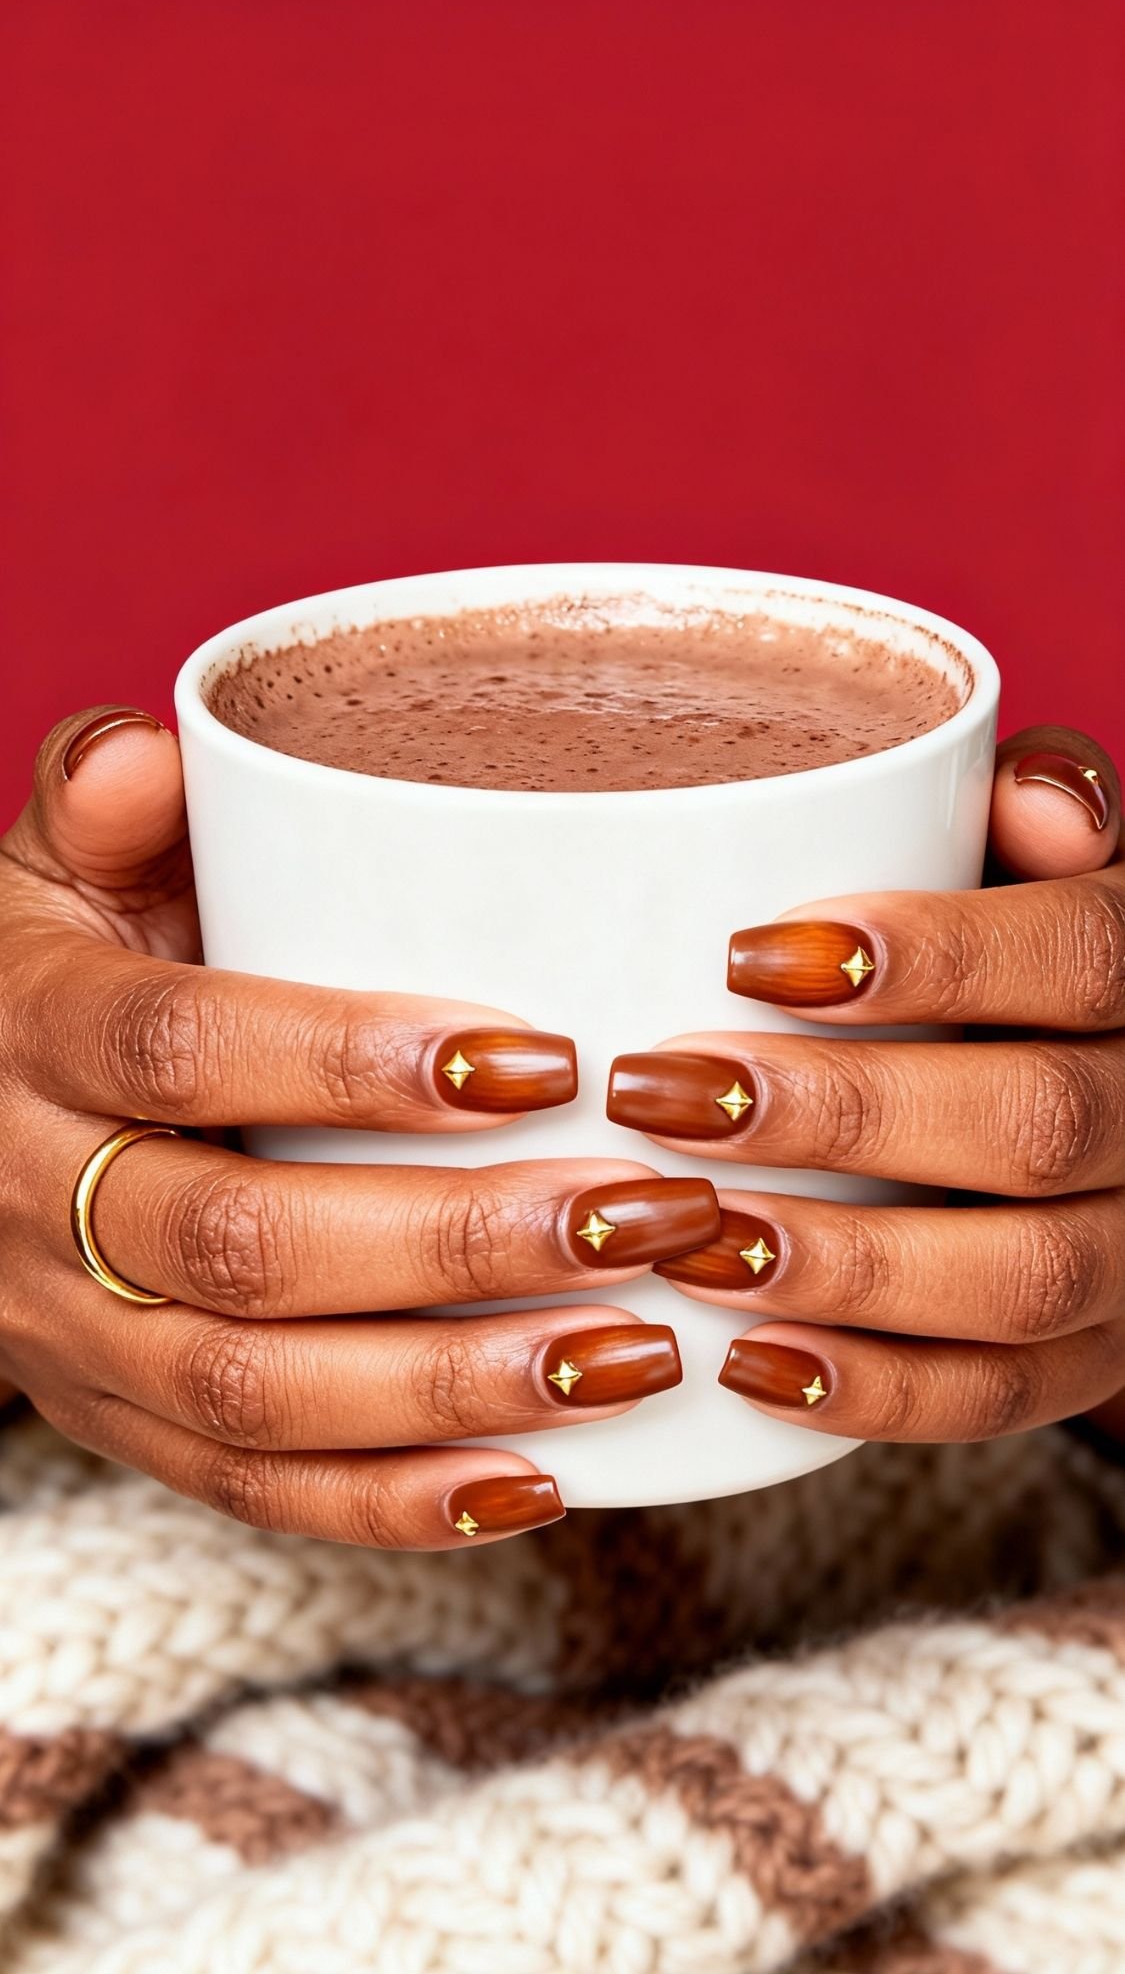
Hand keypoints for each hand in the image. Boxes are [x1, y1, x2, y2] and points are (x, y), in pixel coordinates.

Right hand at [0, 708, 717, 1546]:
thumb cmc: (55, 975)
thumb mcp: (55, 874)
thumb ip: (106, 804)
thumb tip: (158, 751)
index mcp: (29, 1036)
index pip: (179, 1048)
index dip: (349, 1058)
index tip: (542, 1056)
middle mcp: (31, 1201)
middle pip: (239, 1244)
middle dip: (459, 1240)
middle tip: (648, 1212)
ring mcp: (74, 1337)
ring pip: (255, 1392)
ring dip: (457, 1383)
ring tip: (638, 1348)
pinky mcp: (123, 1427)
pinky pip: (250, 1491)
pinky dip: (395, 1505)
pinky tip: (541, 1478)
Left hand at [607, 730, 1124, 1443]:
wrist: (1082, 1103)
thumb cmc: (1010, 950)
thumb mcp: (1029, 865)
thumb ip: (1038, 804)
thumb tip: (1032, 795)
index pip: (1083, 956)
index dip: (933, 956)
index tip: (752, 954)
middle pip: (1037, 1124)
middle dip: (842, 1115)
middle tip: (664, 1092)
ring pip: (1023, 1279)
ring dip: (843, 1262)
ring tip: (689, 1234)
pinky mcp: (1087, 1357)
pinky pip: (1002, 1399)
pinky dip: (873, 1392)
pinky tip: (744, 1363)